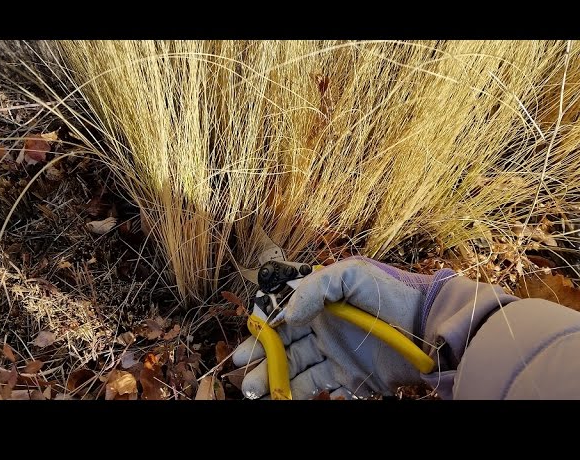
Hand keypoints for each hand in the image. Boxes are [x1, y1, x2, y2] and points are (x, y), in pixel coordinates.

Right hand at [232, 257, 434, 398]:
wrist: (429, 324)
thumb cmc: (392, 293)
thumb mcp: (352, 274)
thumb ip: (315, 288)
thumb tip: (288, 314)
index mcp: (319, 303)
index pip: (282, 318)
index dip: (262, 332)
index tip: (245, 347)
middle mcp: (322, 328)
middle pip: (283, 346)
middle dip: (260, 359)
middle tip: (241, 373)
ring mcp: (333, 354)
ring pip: (294, 368)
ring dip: (273, 378)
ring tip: (253, 391)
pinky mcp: (348, 377)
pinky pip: (316, 386)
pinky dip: (296, 391)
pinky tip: (281, 396)